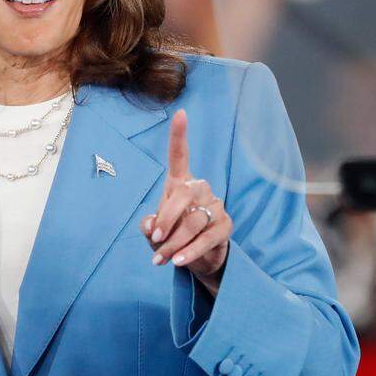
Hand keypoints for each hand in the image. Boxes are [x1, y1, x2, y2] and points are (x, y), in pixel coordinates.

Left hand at [141, 109, 232, 295]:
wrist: (197, 260)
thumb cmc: (172, 238)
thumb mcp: (154, 233)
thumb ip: (149, 227)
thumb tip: (151, 226)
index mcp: (181, 184)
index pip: (180, 156)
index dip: (179, 135)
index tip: (181, 114)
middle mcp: (201, 189)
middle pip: (183, 195)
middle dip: (166, 220)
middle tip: (155, 240)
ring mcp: (216, 205)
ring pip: (194, 221)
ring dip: (175, 243)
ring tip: (162, 259)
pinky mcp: (226, 226)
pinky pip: (207, 238)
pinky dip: (190, 251)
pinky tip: (177, 262)